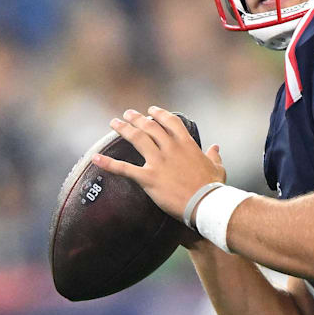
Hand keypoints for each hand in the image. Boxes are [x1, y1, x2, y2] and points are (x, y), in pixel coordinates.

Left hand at [93, 106, 226, 223]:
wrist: (206, 203)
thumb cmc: (213, 188)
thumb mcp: (218, 168)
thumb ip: (214, 156)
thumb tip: (215, 147)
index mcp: (187, 144)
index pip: (171, 122)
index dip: (159, 114)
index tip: (151, 110)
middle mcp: (171, 148)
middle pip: (150, 127)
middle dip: (137, 118)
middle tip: (128, 114)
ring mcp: (158, 162)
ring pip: (137, 139)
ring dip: (124, 129)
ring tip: (114, 123)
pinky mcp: (148, 178)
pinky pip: (125, 169)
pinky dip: (108, 164)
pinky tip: (95, 158)